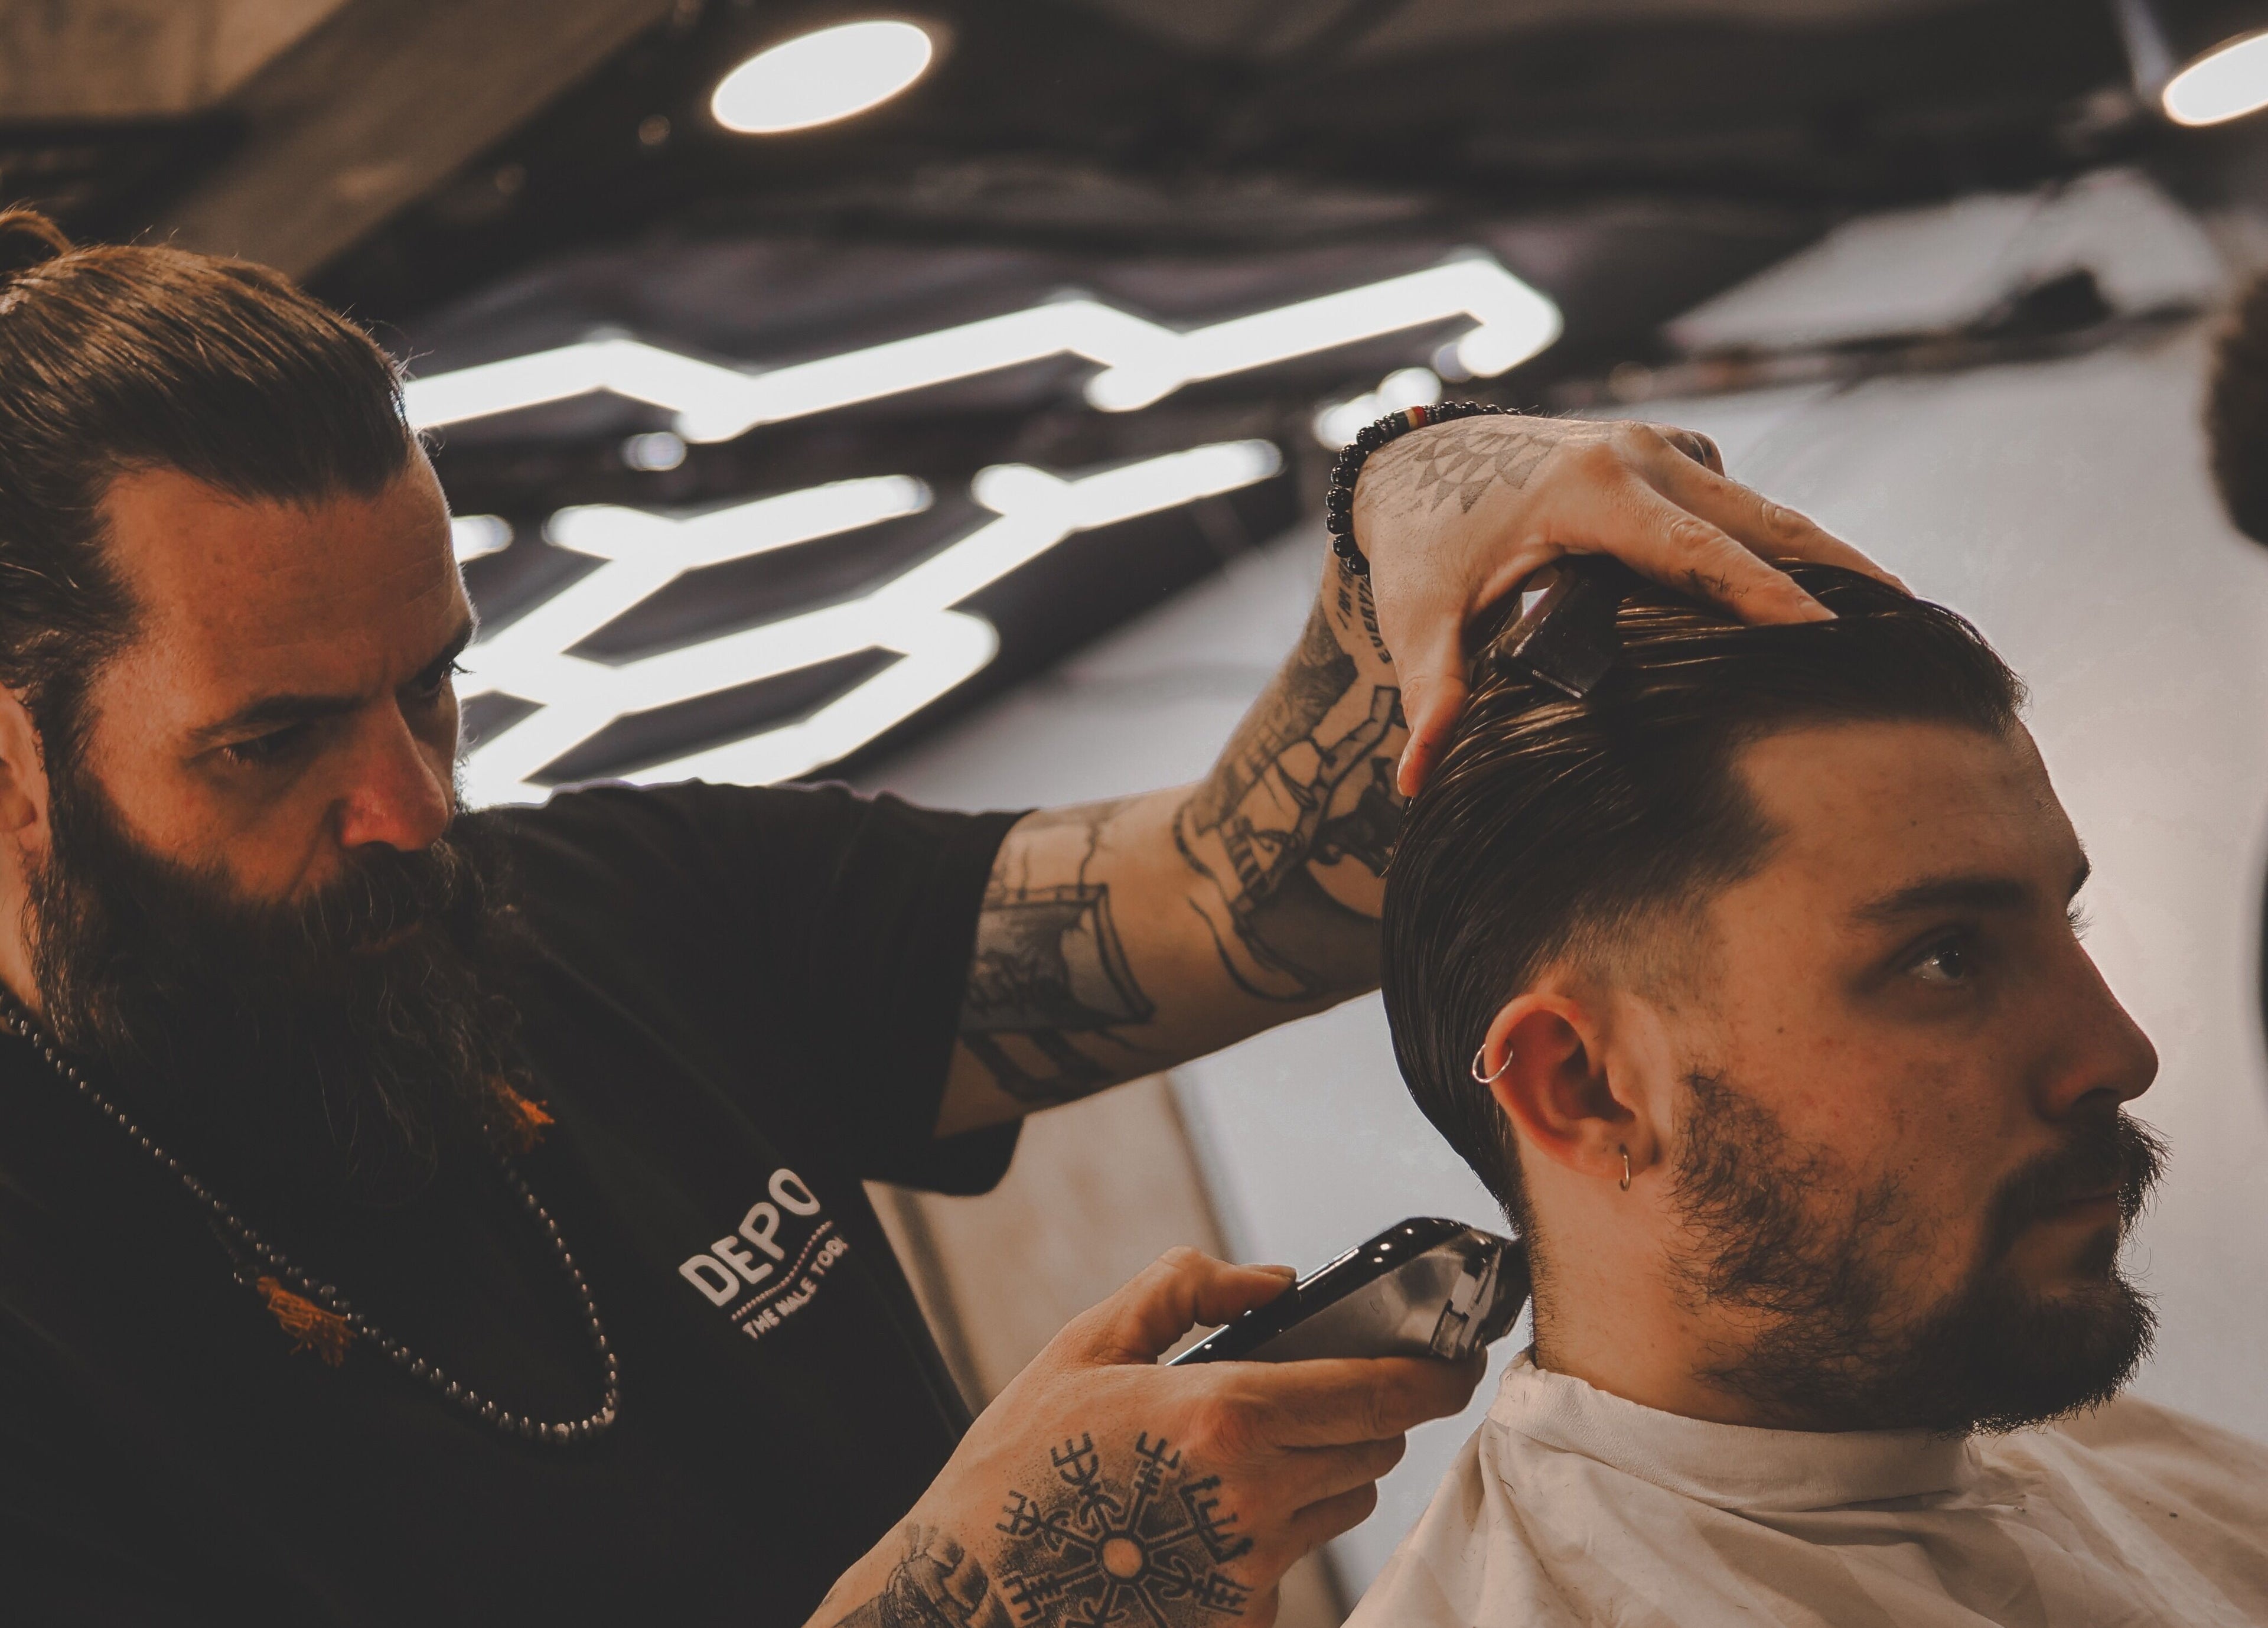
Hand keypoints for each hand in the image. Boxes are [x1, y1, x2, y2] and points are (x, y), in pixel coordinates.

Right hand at [810, 1248, 1482, 1627]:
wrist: (966, 1592)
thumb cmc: (1018, 1466)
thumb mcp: (1086, 1345)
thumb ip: (1184, 1290)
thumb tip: (1274, 1279)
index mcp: (1226, 1415)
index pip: (1379, 1394)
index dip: (1435, 1376)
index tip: (1455, 1361)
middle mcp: (1254, 1495)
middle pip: (1373, 1448)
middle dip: (1362, 1413)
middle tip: (1309, 1393)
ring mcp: (1248, 1568)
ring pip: (1344, 1504)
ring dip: (1324, 1471)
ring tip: (1240, 1454)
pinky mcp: (1235, 1617)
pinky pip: (1295, 1562)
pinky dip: (1275, 1530)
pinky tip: (1201, 1517)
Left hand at [1351, 414, 1907, 795]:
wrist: (1418, 461)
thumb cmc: (1421, 542)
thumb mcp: (1419, 616)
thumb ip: (1431, 692)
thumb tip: (1416, 780)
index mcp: (1591, 490)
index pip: (1695, 551)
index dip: (1762, 594)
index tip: (1826, 633)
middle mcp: (1641, 457)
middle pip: (1762, 521)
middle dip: (1839, 571)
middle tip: (1913, 627)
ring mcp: (1664, 451)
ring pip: (1766, 510)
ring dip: (1828, 559)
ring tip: (1902, 619)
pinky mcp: (1672, 459)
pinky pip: (1744, 507)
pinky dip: (1790, 546)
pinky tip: (1839, 597)